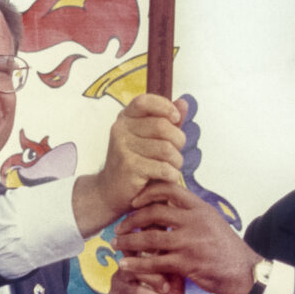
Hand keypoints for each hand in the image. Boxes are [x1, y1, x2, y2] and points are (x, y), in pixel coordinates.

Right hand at [72, 94, 184, 237]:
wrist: (110, 192)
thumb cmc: (135, 163)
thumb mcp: (150, 139)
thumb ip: (167, 121)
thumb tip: (184, 102)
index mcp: (125, 118)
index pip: (145, 101)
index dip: (165, 107)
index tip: (176, 119)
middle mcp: (121, 129)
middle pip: (163, 126)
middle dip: (178, 141)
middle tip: (176, 153)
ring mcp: (123, 147)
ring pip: (167, 149)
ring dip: (177, 161)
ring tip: (172, 167)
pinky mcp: (129, 166)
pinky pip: (164, 167)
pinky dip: (172, 175)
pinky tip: (168, 177)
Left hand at [118, 186, 258, 293]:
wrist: (245, 272)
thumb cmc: (227, 249)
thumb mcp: (212, 222)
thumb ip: (192, 214)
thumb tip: (169, 204)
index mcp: (200, 208)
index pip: (169, 189)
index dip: (148, 192)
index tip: (134, 201)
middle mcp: (195, 221)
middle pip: (154, 212)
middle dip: (132, 219)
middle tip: (120, 226)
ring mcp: (190, 242)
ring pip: (150, 237)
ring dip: (129, 240)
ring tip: (117, 244)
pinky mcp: (187, 263)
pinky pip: (154, 262)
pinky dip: (136, 264)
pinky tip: (125, 265)